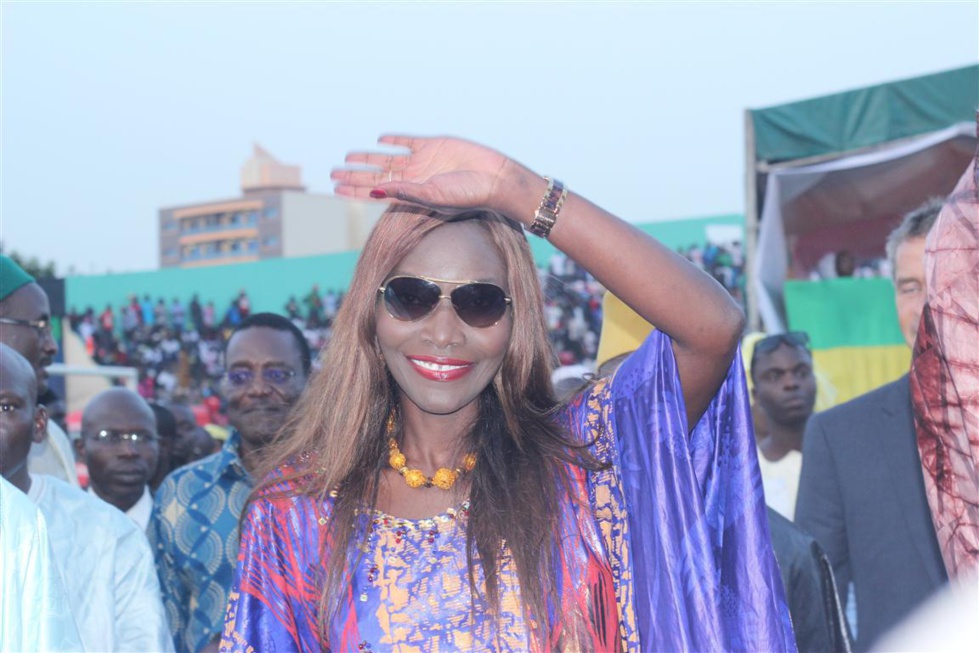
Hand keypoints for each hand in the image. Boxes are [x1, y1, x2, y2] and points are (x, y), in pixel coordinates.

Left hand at [331, 135, 522, 215]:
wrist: (495, 178)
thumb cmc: (468, 195)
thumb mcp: (433, 196)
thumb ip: (404, 192)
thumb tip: (375, 192)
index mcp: (412, 194)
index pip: (377, 193)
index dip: (356, 191)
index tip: (337, 189)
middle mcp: (414, 179)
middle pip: (378, 176)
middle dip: (355, 175)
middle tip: (334, 173)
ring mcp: (424, 162)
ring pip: (389, 159)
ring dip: (369, 158)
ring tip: (348, 157)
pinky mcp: (435, 145)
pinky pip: (410, 142)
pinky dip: (395, 140)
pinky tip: (381, 139)